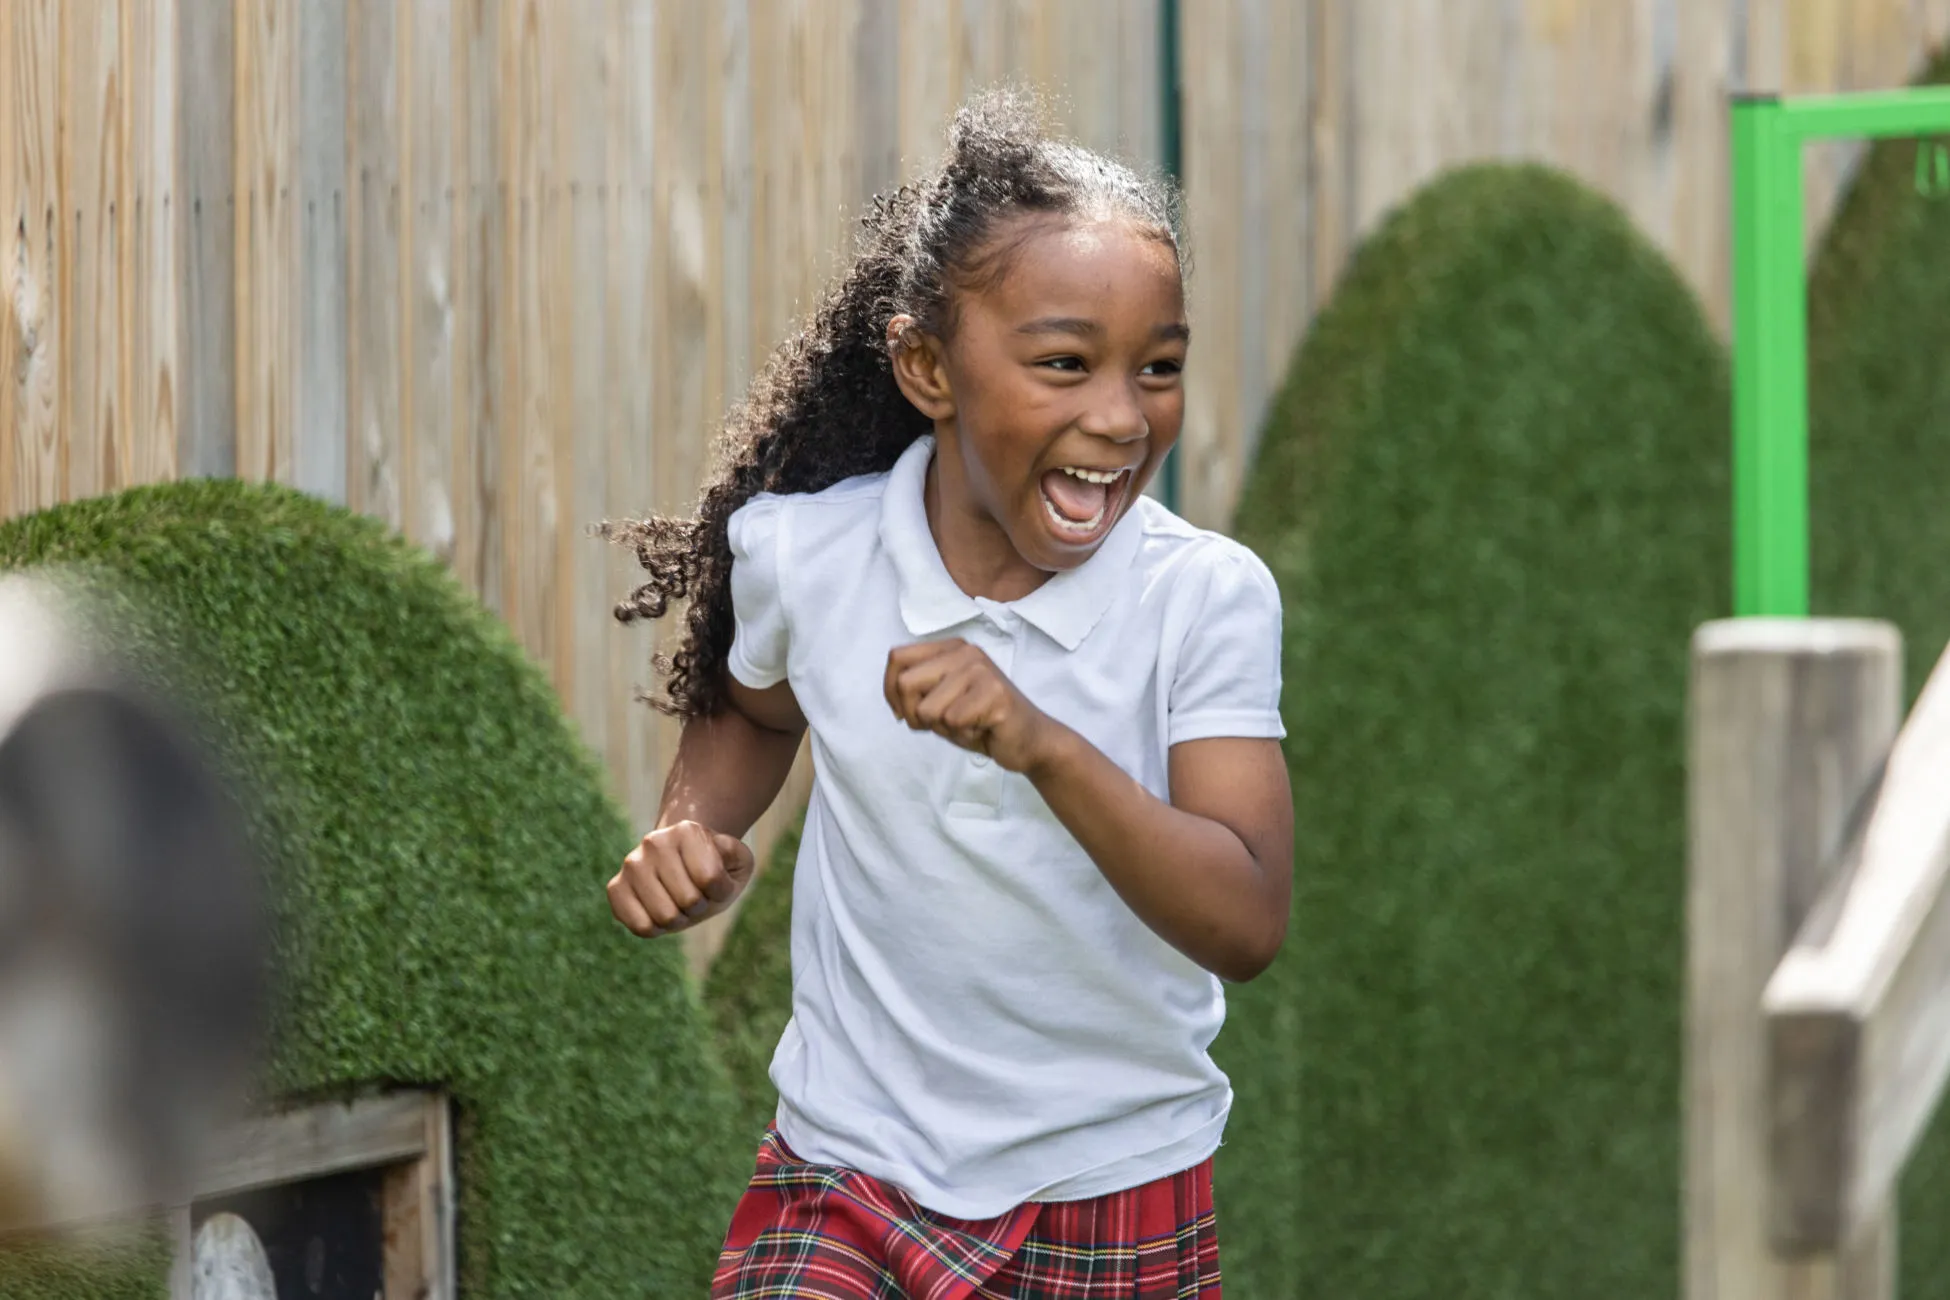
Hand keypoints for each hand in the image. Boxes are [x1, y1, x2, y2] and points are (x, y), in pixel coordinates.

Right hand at [607, 821, 755, 938]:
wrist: (682, 864)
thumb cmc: (714, 866)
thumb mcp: (737, 860)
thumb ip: (735, 855)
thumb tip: (716, 851)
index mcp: (687, 830)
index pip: (711, 879)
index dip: (721, 890)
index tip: (716, 881)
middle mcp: (655, 842)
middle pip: (689, 900)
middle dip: (700, 905)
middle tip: (696, 892)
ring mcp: (631, 864)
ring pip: (666, 917)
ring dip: (680, 918)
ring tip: (678, 900)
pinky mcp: (616, 888)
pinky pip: (640, 927)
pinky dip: (657, 929)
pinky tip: (658, 911)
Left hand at [884, 638, 1060, 773]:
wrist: (1029, 740)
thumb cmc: (981, 722)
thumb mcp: (942, 700)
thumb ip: (919, 690)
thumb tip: (894, 695)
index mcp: (951, 648)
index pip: (896, 658)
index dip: (890, 691)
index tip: (904, 713)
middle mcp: (965, 652)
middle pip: (906, 683)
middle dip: (914, 715)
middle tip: (940, 724)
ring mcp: (981, 670)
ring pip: (928, 709)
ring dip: (942, 728)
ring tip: (968, 724)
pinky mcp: (994, 693)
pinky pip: (953, 721)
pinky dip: (963, 735)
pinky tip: (982, 729)